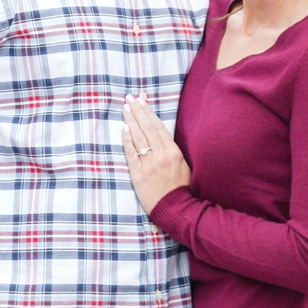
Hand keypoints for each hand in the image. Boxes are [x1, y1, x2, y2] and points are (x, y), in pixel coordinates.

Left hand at [121, 95, 191, 213]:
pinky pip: (131, 153)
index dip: (148, 112)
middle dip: (137, 111)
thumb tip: (160, 135)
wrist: (175, 208)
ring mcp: (149, 164)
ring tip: (124, 108)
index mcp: (174, 152)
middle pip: (147, 128)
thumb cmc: (180, 187)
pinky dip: (127, 140)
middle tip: (129, 98)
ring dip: (131, 121)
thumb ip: (172, 150)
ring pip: (138, 137)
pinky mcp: (138, 174)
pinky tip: (124, 128)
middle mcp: (161, 155)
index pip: (158, 127)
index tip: (141, 101)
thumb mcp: (183, 165)